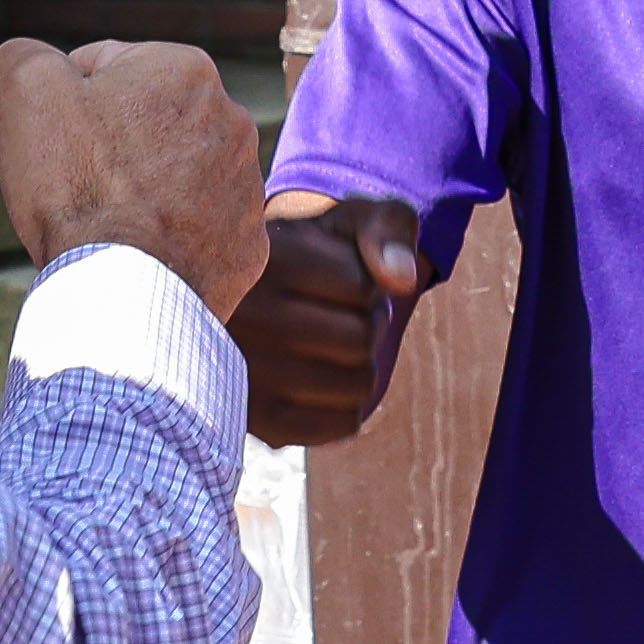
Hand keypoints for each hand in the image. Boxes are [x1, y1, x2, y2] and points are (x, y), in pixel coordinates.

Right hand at [0, 38, 270, 316]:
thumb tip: (31, 56)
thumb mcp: (29, 91)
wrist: (122, 289)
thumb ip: (28, 55)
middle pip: (147, 121)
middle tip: (76, 182)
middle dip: (111, 142)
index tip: (53, 141)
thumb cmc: (76, 184)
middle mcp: (233, 119)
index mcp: (186, 68)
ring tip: (108, 220)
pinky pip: (199, 229)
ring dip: (145, 187)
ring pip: (177, 173)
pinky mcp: (249, 245)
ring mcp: (247, 186)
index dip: (64, 101)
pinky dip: (171, 236)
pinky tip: (140, 251)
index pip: (107, 66)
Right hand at [230, 197, 431, 446]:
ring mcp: (241, 373)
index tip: (336, 277)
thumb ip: (387, 226)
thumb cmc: (310, 255)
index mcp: (263, 257)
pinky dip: (346, 404)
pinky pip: (342, 423)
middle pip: (362, 338)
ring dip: (358, 364)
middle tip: (334, 313)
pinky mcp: (253, 420)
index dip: (367, 283)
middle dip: (367, 323)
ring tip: (326, 345)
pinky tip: (317, 380)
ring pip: (357, 384)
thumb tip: (402, 279)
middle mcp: (243, 315)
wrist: (243, 300)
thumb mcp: (348, 219)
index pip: (363, 287)